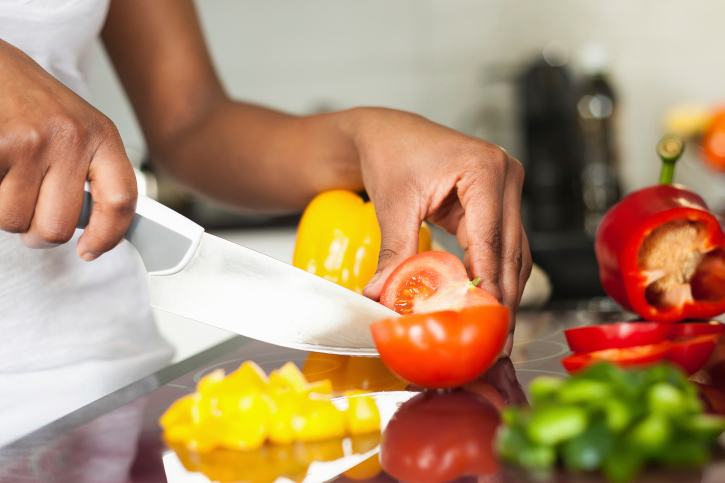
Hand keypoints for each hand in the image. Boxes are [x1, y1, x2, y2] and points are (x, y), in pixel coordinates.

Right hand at [0, 39, 136, 259]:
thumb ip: (88, 171)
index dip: (109, 236)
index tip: (89, 251)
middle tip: (26, 207)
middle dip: (35, 230)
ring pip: (14, 220)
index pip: (122, 200)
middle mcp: (71, 138)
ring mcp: (32, 141)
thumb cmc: (28, 98)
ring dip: (4, 210)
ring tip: (6, 176)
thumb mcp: (75, 126)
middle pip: (57, 227)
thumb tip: (97, 227)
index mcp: (101, 135)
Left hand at [351, 108, 531, 353]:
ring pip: (514, 253)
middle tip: (497, 342)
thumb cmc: (392, 154)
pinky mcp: (496, 204)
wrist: (388, 134)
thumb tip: (384, 295)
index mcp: (485, 170)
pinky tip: (487, 305)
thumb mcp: (394, 204)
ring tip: (496, 333)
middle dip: (503, 299)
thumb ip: (395, 252)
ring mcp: (506, 190)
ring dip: (504, 292)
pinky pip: (501, 247)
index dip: (490, 287)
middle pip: (511, 251)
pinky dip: (495, 276)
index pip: (491, 241)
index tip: (486, 323)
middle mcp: (505, 177)